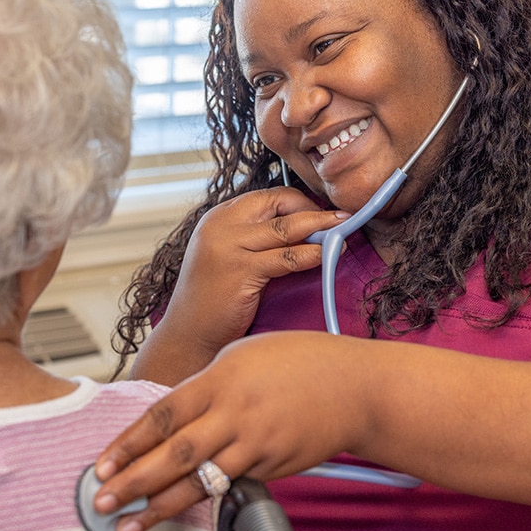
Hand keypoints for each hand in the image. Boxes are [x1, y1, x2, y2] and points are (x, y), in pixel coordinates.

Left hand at [97, 330, 367, 530]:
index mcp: (221, 379)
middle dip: (132, 482)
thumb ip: (208, 382)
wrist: (357, 388)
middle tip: (102, 501)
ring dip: (160, 506)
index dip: (127, 443)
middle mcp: (235, 414)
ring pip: (199, 482)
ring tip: (130, 525)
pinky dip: (203, 501)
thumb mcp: (245, 353)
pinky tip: (181, 513)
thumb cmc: (303, 360)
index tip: (101, 464)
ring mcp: (255, 444)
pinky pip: (230, 486)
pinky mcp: (272, 467)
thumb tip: (176, 411)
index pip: (162, 415)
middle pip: (173, 454)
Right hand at [132, 188, 345, 383]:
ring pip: (287, 227)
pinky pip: (287, 257)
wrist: (188, 335)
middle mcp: (221, 225)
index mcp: (219, 217)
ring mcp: (229, 247)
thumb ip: (255, 238)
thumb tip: (303, 228)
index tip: (320, 215)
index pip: (267, 196)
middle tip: (341, 218)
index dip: (299, 203)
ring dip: (321, 228)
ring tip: (343, 233)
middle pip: (279, 203)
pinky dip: (313, 254)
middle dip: (314, 210)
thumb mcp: (228, 256)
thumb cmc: (213, 300)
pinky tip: (328, 256)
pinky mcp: (241, 271)